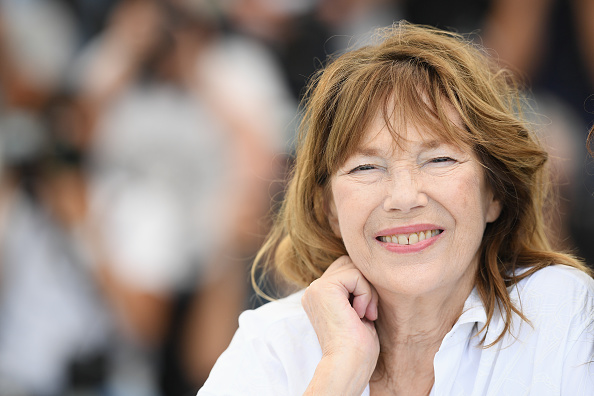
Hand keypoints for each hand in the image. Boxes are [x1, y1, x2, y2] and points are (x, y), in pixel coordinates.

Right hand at [301, 256, 379, 394]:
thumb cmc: (358, 346)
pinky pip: (355, 275)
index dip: (363, 287)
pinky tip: (359, 314)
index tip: (366, 314)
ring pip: (354, 268)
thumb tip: (368, 268)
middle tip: (368, 313)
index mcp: (319, 296)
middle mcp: (313, 290)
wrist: (348, 365)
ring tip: (364, 315)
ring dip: (367, 292)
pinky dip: (366, 294)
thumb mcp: (357, 311)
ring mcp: (316, 288)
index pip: (346, 270)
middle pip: (349, 264)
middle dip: (366, 285)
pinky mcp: (323, 288)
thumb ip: (355, 290)